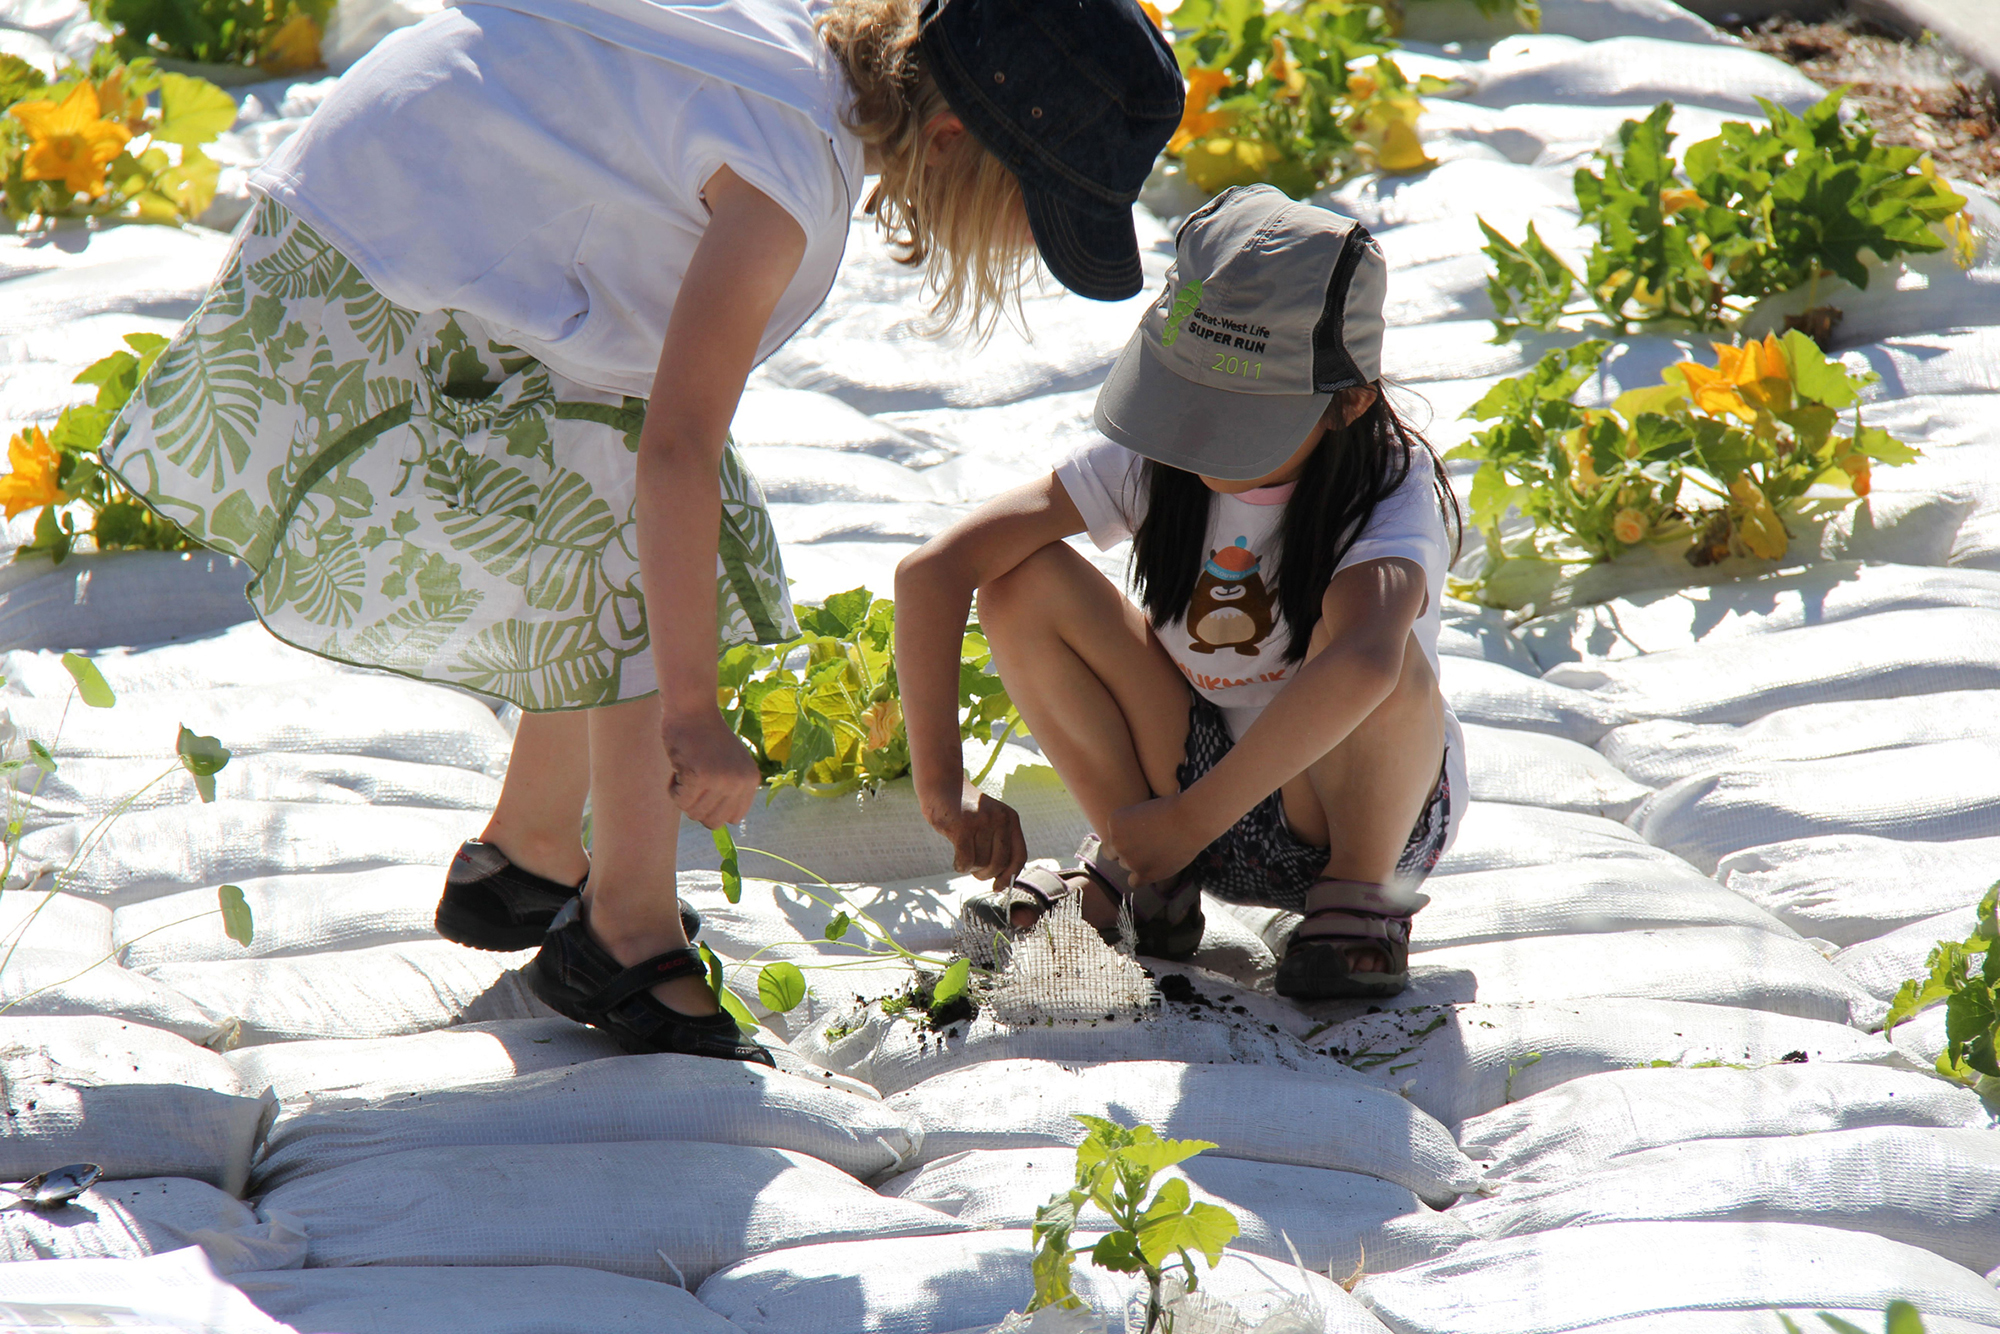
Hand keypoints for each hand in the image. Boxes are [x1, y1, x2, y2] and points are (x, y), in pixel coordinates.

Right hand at [663, 710, 761, 827]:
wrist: (692, 709)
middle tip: (692, 781)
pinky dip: (673, 789)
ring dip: (683, 795)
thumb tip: (717, 824)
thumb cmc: (705, 737)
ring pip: (694, 813)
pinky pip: (680, 801)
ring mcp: (722, 780)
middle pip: (712, 822)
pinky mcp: (701, 776)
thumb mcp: (729, 764)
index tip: (706, 790)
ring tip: (687, 769)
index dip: (714, 809)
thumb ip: (729, 791)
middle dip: (697, 807)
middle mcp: (740, 782)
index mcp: (751, 780)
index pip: (732, 818)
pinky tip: (678, 767)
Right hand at [926, 780, 1027, 884]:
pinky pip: (966, 861)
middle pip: (999, 863)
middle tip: (975, 870)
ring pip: (980, 863)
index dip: (1010, 876)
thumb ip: (998, 844)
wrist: (941, 786)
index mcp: (1010, 818)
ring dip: (970, 868)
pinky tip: (956, 861)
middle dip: (985, 874)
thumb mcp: (989, 821)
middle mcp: (999, 818)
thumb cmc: (964, 811)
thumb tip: (1002, 881)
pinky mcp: (962, 826)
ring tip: (963, 856)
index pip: (1019, 855)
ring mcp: (981, 821)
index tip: (998, 887)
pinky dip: (960, 866)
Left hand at [1105, 792, 1211, 886]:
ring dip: (1139, 862)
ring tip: (1159, 850)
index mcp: (1114, 822)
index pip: (1113, 837)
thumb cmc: (1172, 810)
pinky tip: (1155, 867)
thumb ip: (1128, 830)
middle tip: (1150, 844)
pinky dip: (1142, 877)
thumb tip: (1123, 850)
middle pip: (1117, 854)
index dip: (1126, 837)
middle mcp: (1117, 841)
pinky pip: (1134, 882)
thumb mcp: (1143, 812)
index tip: (1142, 834)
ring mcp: (1129, 859)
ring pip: (1127, 866)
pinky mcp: (1144, 874)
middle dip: (1131, 850)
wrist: (1192, 819)